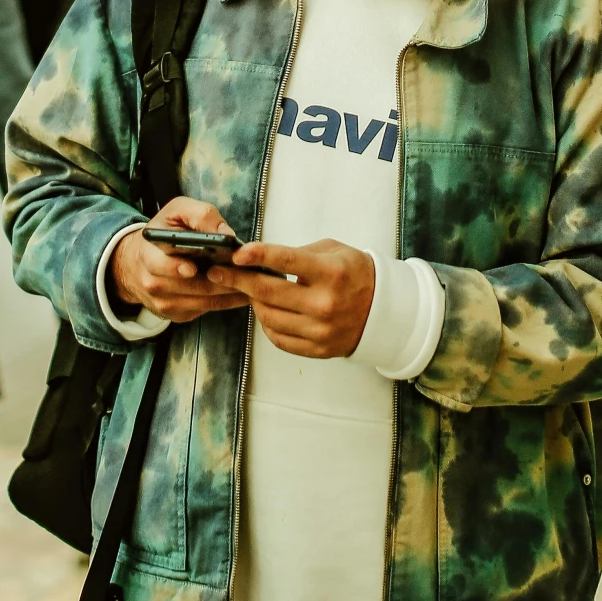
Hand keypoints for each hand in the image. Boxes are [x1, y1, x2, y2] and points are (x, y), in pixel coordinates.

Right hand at [108, 197, 247, 324]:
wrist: (137, 264)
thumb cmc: (164, 233)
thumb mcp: (176, 212)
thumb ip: (200, 215)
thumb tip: (226, 233)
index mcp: (149, 255)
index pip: (163, 265)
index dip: (179, 267)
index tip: (195, 267)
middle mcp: (154, 283)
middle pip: (193, 286)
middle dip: (222, 279)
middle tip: (247, 273)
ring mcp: (165, 303)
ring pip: (204, 301)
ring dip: (230, 293)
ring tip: (253, 281)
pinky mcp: (176, 315)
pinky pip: (206, 310)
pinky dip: (227, 302)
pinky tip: (242, 291)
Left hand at [220, 239, 375, 360]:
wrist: (385, 311)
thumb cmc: (355, 273)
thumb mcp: (333, 251)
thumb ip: (298, 254)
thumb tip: (260, 260)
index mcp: (331, 274)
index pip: (287, 262)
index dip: (258, 256)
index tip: (236, 253)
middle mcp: (324, 304)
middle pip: (268, 293)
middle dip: (237, 280)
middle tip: (217, 273)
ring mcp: (320, 330)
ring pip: (268, 317)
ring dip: (253, 302)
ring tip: (251, 292)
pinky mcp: (317, 349)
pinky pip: (278, 338)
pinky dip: (267, 323)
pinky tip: (268, 311)